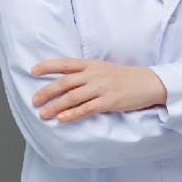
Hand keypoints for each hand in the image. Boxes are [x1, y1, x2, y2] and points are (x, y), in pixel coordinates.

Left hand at [31, 58, 166, 122]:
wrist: (148, 83)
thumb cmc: (125, 77)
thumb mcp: (104, 69)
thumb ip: (86, 72)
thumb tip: (66, 81)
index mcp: (92, 64)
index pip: (65, 63)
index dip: (47, 66)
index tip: (33, 71)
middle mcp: (94, 74)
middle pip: (64, 82)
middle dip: (46, 92)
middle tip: (34, 101)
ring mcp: (101, 88)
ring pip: (72, 97)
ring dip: (55, 106)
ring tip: (43, 114)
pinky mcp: (109, 101)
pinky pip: (86, 108)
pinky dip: (72, 114)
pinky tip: (62, 119)